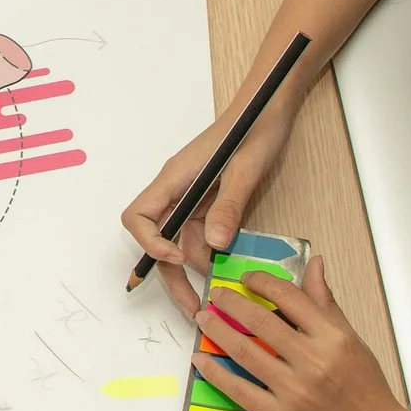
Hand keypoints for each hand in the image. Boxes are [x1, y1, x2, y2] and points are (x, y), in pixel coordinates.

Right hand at [120, 104, 296, 312]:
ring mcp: (193, 196)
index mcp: (175, 178)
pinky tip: (231, 266)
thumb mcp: (246, 170)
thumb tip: (214, 246)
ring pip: (182, 241)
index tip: (177, 258)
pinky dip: (213, 252)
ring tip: (221, 290)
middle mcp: (177, 189)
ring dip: (197, 266)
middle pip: (158, 238)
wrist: (272, 105)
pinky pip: (203, 233)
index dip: (151, 243)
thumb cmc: (255, 127)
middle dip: (171, 274)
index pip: (138, 216)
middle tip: (192, 305)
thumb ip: (229, 207)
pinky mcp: (210, 201)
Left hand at [191, 260, 410, 410]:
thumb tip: (313, 264)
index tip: (246, 278)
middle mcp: (313, 360)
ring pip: (245, 352)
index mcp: (333, 337)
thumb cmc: (369, 392)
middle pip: (260, 321)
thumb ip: (327, 304)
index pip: (289, 296)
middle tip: (215, 295)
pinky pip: (241, 390)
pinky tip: (201, 360)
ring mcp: (295, 391)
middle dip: (230, 303)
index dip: (261, 282)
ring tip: (202, 319)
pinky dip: (216, 373)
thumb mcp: (353, 342)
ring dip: (217, 331)